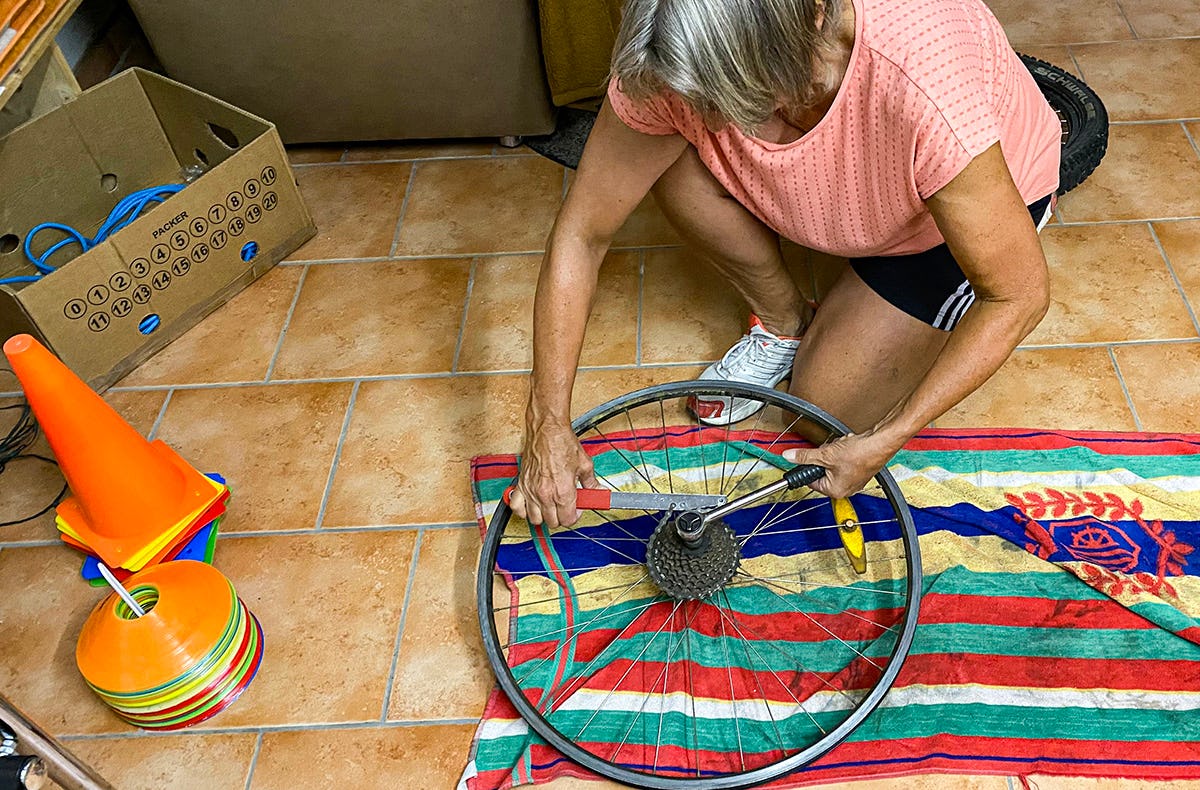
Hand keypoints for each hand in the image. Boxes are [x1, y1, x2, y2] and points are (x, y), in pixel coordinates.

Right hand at [508, 421, 598, 528]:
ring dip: (544, 515)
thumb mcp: (584, 464)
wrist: (547, 429)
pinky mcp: (521, 484)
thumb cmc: (563, 443)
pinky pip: (517, 508)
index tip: (577, 507)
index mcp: (563, 492)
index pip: (568, 520)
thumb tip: (599, 492)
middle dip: (561, 516)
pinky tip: (532, 504)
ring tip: (550, 505)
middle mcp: (545, 494)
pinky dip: (523, 510)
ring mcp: (531, 491)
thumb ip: (591, 483)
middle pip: (552, 522)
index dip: (575, 516)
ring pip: (535, 519)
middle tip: (566, 505)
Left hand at [782, 431, 899, 498]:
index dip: (808, 467)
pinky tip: (848, 447)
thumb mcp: (825, 454)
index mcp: (835, 491)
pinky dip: (843, 453)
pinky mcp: (860, 471)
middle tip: (829, 452)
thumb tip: (790, 457)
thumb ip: (804, 456)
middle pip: (822, 472)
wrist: (880, 443)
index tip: (805, 458)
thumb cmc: (860, 454)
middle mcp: (845, 489)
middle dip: (822, 458)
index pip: (811, 481)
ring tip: (841, 449)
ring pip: (832, 465)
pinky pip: (843, 461)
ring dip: (832, 454)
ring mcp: (854, 481)